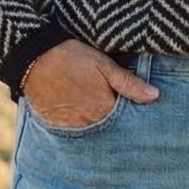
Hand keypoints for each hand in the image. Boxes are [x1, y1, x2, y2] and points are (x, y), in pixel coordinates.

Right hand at [21, 39, 158, 126]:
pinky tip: (82, 116)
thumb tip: (155, 96)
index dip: (130, 114)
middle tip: (116, 114)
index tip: (136, 112)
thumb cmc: (72, 57)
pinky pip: (73, 131)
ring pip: (92, 131)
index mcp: (104, 108)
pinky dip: (80, 125)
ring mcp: (71, 126)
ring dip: (97, 125)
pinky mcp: (56, 124)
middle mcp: (89, 122)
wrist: (33, 57)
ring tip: (97, 114)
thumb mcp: (104, 65)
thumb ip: (129, 83)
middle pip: (108, 128)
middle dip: (115, 123)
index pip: (125, 120)